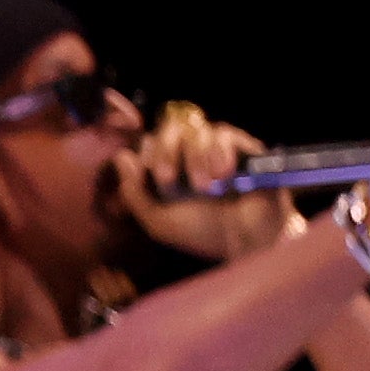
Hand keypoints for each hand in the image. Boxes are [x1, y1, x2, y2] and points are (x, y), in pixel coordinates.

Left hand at [110, 103, 304, 262]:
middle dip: (165, 153)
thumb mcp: (159, 221)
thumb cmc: (203, 233)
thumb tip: (122, 156)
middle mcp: (191, 155)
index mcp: (169, 169)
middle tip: (169, 180)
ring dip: (195, 159)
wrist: (247, 240)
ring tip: (206, 188)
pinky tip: (224, 175)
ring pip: (195, 131)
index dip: (148, 155)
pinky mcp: (243, 147)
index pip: (150, 142)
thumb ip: (135, 193)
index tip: (155, 180)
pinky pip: (223, 133)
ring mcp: (217, 149)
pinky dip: (219, 152)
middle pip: (169, 129)